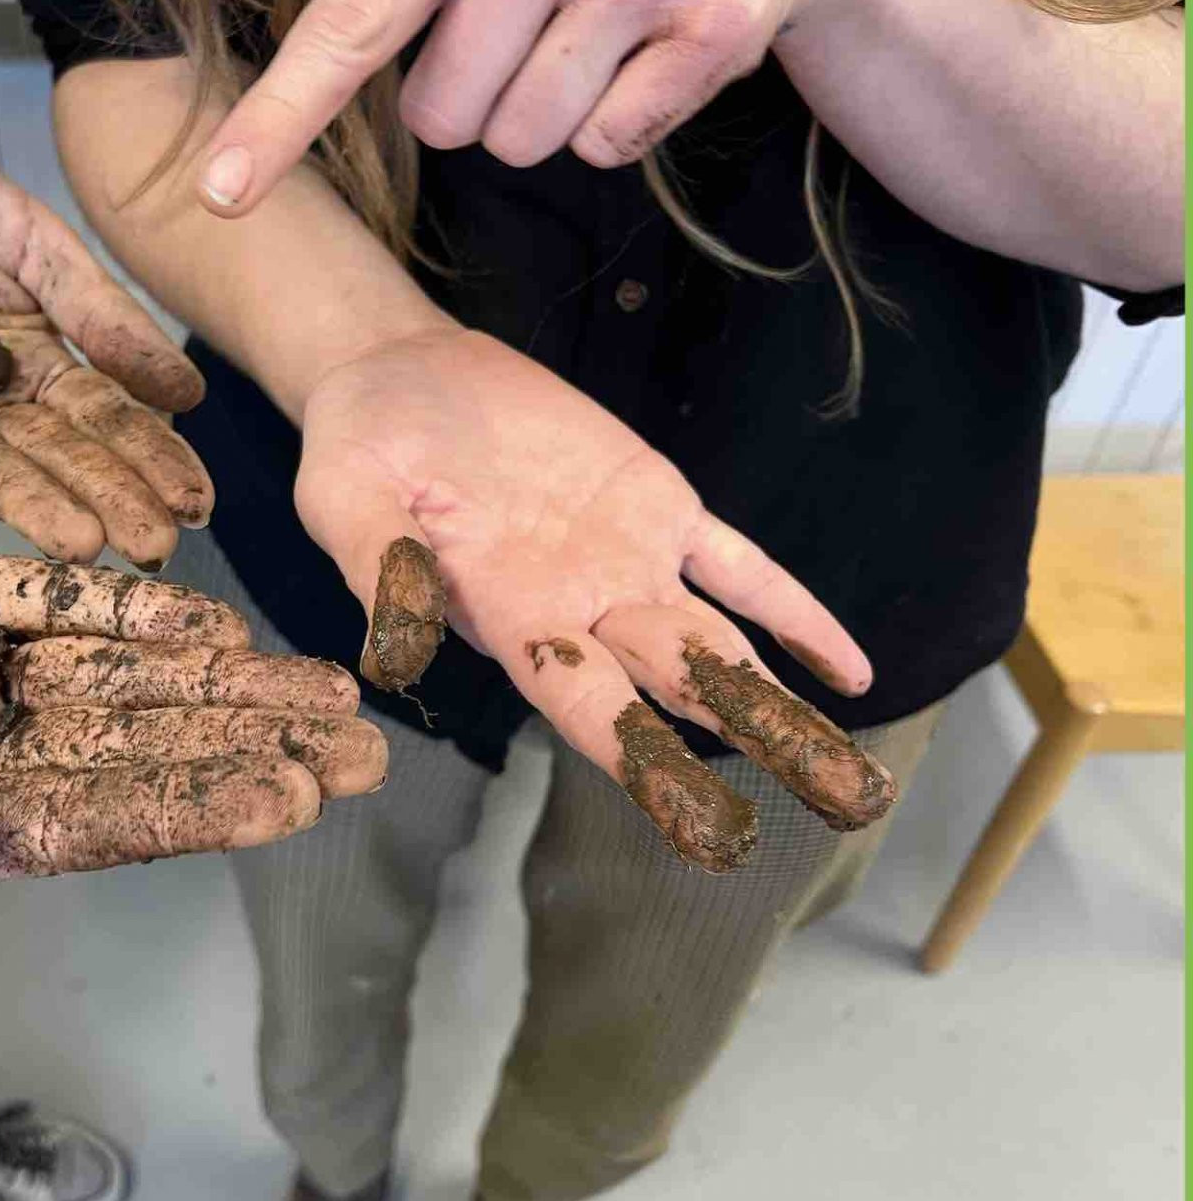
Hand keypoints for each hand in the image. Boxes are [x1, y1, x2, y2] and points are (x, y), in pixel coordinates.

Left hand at [0, 100, 213, 568]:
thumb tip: (187, 392)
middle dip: (101, 501)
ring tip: (79, 544)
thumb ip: (98, 311)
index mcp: (33, 359)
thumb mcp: (30, 239)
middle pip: (48, 456)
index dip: (148, 459)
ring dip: (28, 507)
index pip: (101, 419)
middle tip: (150, 548)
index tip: (196, 504)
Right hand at [0, 498, 383, 903]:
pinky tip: (207, 609)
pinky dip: (125, 602)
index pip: (81, 817)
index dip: (189, 808)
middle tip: (363, 752)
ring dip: (217, 679)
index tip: (292, 800)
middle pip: (131, 751)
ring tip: (321, 685)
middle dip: (245, 750)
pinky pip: (45, 599)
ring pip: (113, 675)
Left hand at [193, 0, 844, 211]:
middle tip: (519, 23)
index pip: (352, 23)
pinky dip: (616, 120)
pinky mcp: (712, 25)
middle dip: (469, 92)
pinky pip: (606, 147)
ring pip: (522, 143)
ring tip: (584, 31)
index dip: (278, 116)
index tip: (220, 195)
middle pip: (443, 118)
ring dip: (540, 109)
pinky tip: (641, 48)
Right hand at [295, 328, 894, 871]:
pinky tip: (845, 669)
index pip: (589, 705)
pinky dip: (793, 613)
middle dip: (761, 744)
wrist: (400, 375)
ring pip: (721, 644)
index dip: (650, 761)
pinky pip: (739, 566)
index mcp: (508, 619)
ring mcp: (626, 561)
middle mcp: (578, 608)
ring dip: (785, 704)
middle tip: (842, 802)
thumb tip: (398, 646)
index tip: (707, 824)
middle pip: (682, 690)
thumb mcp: (345, 495)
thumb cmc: (359, 445)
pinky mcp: (656, 507)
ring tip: (855, 772)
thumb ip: (377, 563)